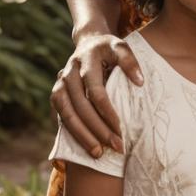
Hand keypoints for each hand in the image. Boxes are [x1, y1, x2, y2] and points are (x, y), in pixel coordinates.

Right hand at [51, 32, 141, 156]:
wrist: (88, 42)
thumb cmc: (109, 48)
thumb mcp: (122, 47)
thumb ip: (130, 61)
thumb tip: (140, 82)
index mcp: (87, 61)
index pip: (96, 93)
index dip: (108, 114)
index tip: (121, 131)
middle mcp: (69, 73)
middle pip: (81, 108)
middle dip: (97, 130)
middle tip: (115, 147)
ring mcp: (59, 84)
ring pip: (67, 115)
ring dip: (81, 136)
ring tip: (98, 153)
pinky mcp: (56, 93)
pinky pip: (60, 117)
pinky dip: (71, 131)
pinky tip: (83, 144)